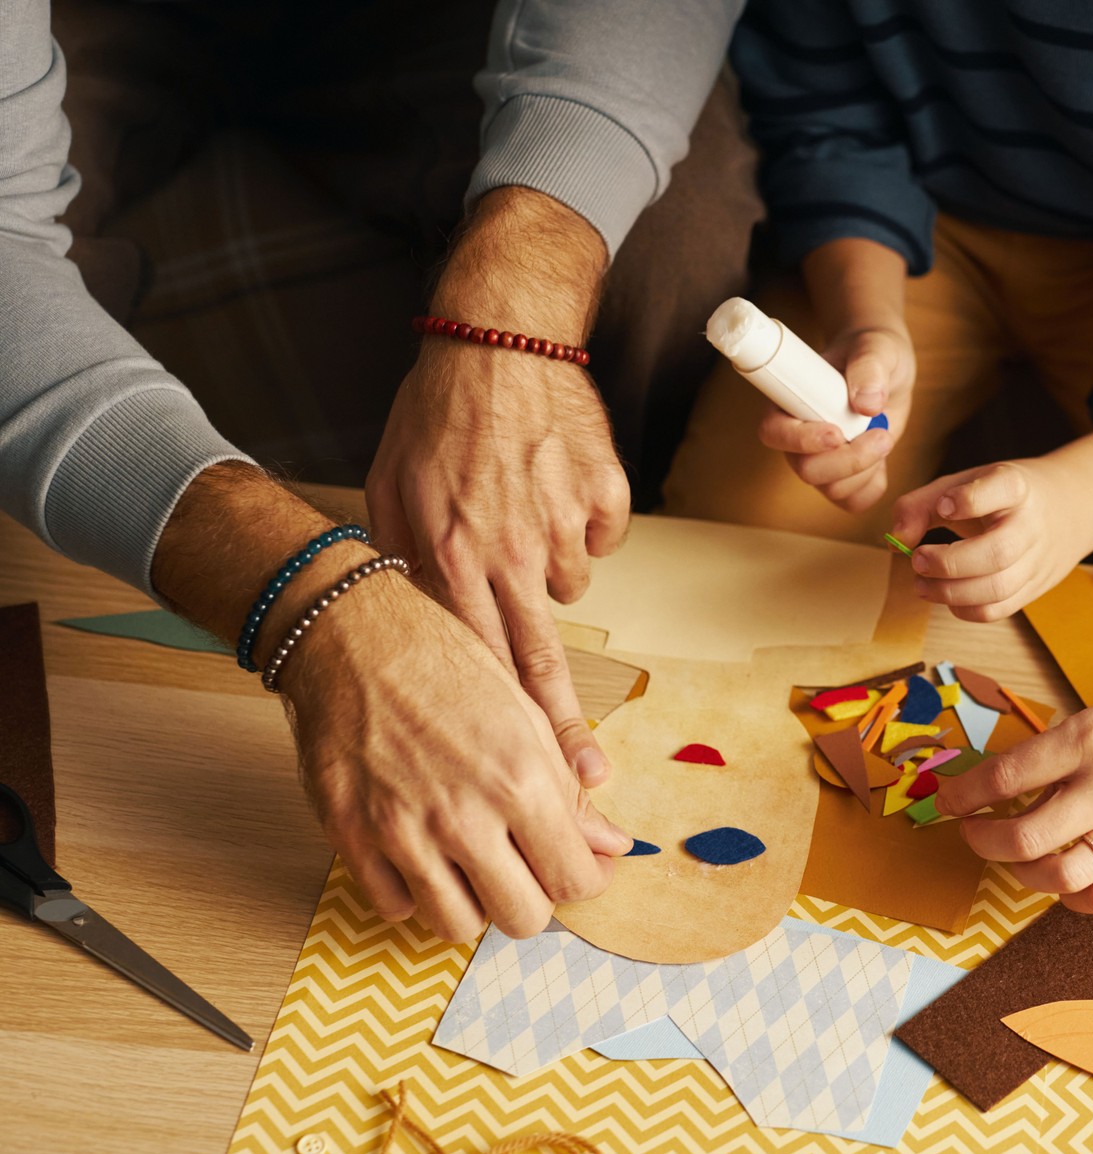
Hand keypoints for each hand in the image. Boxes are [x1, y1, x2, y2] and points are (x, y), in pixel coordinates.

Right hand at [281, 574, 631, 941]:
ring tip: (472, 863)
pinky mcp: (351, 837)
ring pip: (457, 927)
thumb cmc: (444, 664)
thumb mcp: (525, 716)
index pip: (575, 880)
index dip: (586, 879)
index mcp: (520, 781)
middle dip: (533, 898)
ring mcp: (402, 832)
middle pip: (523, 919)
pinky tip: (422, 854)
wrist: (352, 636)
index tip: (577, 865)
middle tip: (525, 867)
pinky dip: (414, 892)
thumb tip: (610, 845)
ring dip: (473, 903)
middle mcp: (463, 816)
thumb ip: (568, 791)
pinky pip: (395, 907)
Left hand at [368, 334, 628, 785]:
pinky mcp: (607, 495)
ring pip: (568, 582)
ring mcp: (565, 523)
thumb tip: (416, 626)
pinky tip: (556, 484)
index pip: (479, 664)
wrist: (502, 337)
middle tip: (591, 783)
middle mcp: (511, 549)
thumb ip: (403, 562)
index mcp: (452, 555)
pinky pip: (603, 535)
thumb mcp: (391, 488)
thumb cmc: (438, 411)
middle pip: (543, 661)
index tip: (526, 774)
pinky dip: (585, 521)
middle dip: (566, 731)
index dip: (505, 727)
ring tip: (519, 510)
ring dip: (548, 566)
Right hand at [756, 323, 911, 512]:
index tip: (836, 433)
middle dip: (848, 460)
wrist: (886, 366)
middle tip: (881, 434)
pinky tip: (883, 456)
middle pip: (806, 470)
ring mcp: (819, 460)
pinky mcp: (844, 476)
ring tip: (885, 434)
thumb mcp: (876, 348)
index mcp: (787, 400)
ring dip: (865, 470)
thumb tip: (867, 403)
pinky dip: (873, 485)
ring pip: (831, 489)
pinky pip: (853, 500)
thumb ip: (868, 368)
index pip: (774, 433)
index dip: (801, 440)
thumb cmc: (872, 350)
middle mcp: (797, 437)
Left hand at [892, 456, 1092, 621]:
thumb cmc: (1000, 497)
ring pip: (997, 588)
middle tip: (918, 560)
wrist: (1067, 509)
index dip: (969, 500)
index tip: (943, 507)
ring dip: (951, 593)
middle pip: (997, 552)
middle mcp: (1032, 525)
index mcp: (1017, 487)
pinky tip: (946, 596)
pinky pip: (999, 610)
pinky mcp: (1034, 588)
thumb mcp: (964, 483)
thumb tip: (897, 540)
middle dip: (950, 562)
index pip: (1003, 489)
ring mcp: (1036, 560)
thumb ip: (921, 505)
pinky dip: (965, 610)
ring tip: (921, 584)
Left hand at [935, 667, 1092, 911]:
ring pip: (1058, 876)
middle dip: (982, 841)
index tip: (948, 801)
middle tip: (974, 832)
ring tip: (1016, 857)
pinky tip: (1064, 879)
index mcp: (1092, 736)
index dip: (963, 795)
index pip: (1005, 777)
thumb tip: (1017, 784)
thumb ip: (1065, 748)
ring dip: (1022, 872)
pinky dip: (1072, 897)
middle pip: (1022, 838)